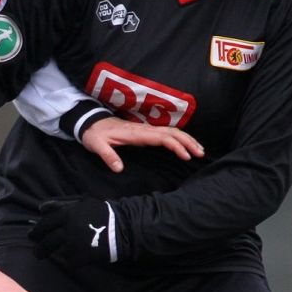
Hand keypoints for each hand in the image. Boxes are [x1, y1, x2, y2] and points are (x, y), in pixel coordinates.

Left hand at [28, 197, 119, 265]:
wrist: (122, 227)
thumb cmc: (101, 213)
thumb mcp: (82, 202)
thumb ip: (61, 204)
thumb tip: (40, 208)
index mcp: (68, 214)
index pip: (46, 223)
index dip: (37, 230)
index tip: (32, 235)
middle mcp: (68, 228)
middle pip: (47, 240)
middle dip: (39, 247)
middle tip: (37, 251)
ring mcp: (75, 243)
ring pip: (56, 251)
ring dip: (47, 254)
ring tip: (42, 256)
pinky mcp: (82, 256)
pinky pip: (70, 262)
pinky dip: (69, 261)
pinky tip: (69, 260)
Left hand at [81, 117, 203, 172]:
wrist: (90, 122)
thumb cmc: (94, 134)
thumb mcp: (97, 145)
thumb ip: (107, 156)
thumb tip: (119, 169)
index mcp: (136, 133)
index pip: (161, 137)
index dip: (175, 145)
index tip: (186, 155)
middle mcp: (144, 130)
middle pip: (172, 132)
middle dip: (188, 141)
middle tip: (200, 154)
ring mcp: (145, 130)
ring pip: (171, 131)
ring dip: (186, 139)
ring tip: (199, 150)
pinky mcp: (145, 132)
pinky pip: (166, 133)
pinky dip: (178, 139)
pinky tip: (185, 147)